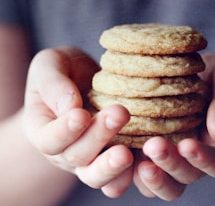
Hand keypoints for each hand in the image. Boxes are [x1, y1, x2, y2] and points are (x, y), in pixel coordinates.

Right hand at [23, 47, 133, 196]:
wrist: (84, 77)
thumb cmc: (64, 69)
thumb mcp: (50, 65)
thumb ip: (53, 84)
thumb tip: (70, 108)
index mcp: (42, 129)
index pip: (49, 140)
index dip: (64, 131)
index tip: (81, 115)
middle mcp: (64, 150)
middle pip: (77, 156)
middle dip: (98, 137)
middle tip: (119, 114)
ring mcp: (89, 157)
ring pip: (97, 176)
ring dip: (112, 167)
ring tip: (127, 154)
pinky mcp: (112, 156)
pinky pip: (120, 175)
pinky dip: (132, 173)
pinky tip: (145, 161)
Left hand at [133, 53, 214, 200]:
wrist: (201, 78)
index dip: (204, 159)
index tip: (187, 145)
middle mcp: (197, 159)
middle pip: (186, 176)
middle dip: (170, 164)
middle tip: (154, 145)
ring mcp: (173, 157)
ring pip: (163, 182)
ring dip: (151, 176)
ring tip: (135, 161)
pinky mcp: (151, 150)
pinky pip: (141, 169)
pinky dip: (130, 169)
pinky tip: (118, 151)